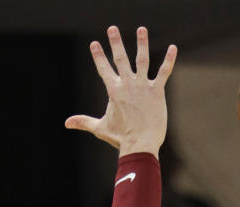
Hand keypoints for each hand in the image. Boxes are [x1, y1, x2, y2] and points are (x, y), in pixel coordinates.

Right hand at [65, 26, 176, 156]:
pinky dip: (169, 60)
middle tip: (112, 28)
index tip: (94, 43)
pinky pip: (164, 72)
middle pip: (120, 58)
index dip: (98, 56)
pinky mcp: (157, 92)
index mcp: (113, 91)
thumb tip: (66, 123)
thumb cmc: (120, 138)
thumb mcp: (100, 128)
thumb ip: (84, 122)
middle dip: (115, 42)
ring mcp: (143, 86)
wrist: (140, 145)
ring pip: (142, 59)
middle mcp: (127, 84)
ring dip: (141, 43)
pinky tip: (173, 48)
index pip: (103, 69)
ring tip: (141, 29)